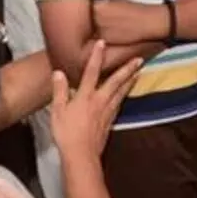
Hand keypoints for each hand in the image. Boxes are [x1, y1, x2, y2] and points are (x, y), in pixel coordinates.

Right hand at [49, 40, 141, 159]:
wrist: (81, 155)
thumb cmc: (66, 133)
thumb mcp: (57, 111)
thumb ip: (59, 90)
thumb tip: (58, 73)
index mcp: (85, 96)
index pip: (91, 72)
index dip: (97, 56)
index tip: (102, 43)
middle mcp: (99, 101)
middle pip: (115, 81)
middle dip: (127, 69)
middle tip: (139, 59)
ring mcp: (107, 111)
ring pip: (121, 92)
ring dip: (130, 81)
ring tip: (138, 72)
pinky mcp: (110, 121)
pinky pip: (119, 104)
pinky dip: (124, 95)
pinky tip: (126, 94)